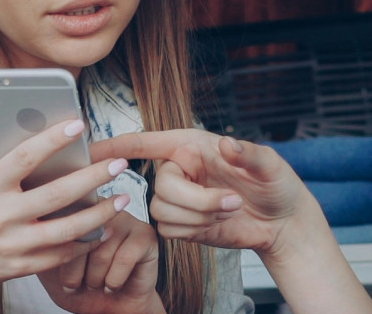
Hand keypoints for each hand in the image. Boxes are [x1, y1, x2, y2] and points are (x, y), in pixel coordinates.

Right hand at [0, 110, 129, 290]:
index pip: (24, 158)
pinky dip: (84, 243)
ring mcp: (13, 244)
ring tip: (123, 199)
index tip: (77, 125)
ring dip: (99, 214)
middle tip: (118, 164)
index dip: (51, 140)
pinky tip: (102, 229)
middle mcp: (2, 216)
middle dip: (92, 177)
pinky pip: (59, 256)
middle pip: (57, 195)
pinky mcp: (20, 266)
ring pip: (66, 230)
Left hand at [38, 211, 163, 313]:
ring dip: (95, 279)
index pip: (57, 223)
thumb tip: (35, 225)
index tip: (61, 273)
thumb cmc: (79, 286)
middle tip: (79, 283)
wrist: (110, 309)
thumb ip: (39, 242)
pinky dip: (114, 281)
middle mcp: (99, 205)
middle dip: (74, 272)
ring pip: (101, 251)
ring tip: (97, 282)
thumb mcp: (49, 266)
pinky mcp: (145, 235)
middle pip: (78, 237)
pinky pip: (123, 259)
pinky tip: (112, 284)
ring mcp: (124, 217)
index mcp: (73, 206)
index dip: (58, 257)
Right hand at [91, 130, 313, 257]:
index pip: (146, 142)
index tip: (91, 150)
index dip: (117, 145)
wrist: (280, 222)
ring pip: (162, 210)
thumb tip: (228, 144)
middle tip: (230, 200)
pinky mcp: (180, 223)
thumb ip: (249, 153)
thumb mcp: (270, 165)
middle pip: (160, 185)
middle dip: (196, 199)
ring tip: (227, 209)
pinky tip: (214, 224)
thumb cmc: (276, 185)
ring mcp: (177, 198)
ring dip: (198, 216)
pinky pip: (169, 230)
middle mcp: (179, 169)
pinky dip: (194, 230)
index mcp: (191, 145)